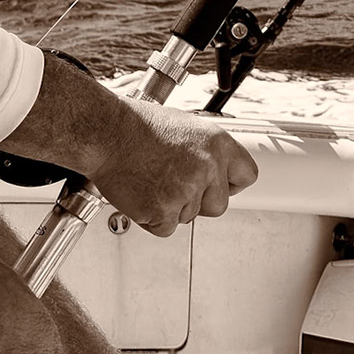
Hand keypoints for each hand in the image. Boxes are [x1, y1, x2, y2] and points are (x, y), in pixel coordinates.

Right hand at [92, 100, 259, 236]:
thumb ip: (205, 152)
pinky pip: (166, 228)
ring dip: (171, 207)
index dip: (230, 184)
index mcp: (217, 143)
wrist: (105, 132)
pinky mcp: (163, 210)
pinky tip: (142, 193)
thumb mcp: (186, 126)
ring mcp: (186, 191)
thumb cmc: (137, 125)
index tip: (218, 185)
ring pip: (189, 217)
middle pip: (219, 205)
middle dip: (199, 202)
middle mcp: (207, 167)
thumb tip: (215, 169)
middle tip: (173, 184)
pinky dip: (152, 218)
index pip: (247, 175)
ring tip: (151, 180)